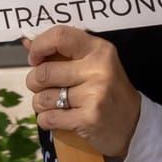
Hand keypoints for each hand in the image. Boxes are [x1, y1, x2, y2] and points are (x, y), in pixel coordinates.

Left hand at [25, 26, 142, 160]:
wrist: (133, 124)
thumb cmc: (107, 90)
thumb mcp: (92, 64)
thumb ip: (61, 52)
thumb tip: (27, 41)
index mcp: (98, 49)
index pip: (60, 36)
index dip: (39, 46)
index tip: (34, 59)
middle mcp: (97, 69)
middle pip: (44, 72)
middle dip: (34, 82)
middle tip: (43, 87)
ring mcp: (94, 95)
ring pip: (42, 97)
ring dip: (40, 103)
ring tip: (54, 104)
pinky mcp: (88, 119)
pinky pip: (48, 118)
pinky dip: (46, 120)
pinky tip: (57, 119)